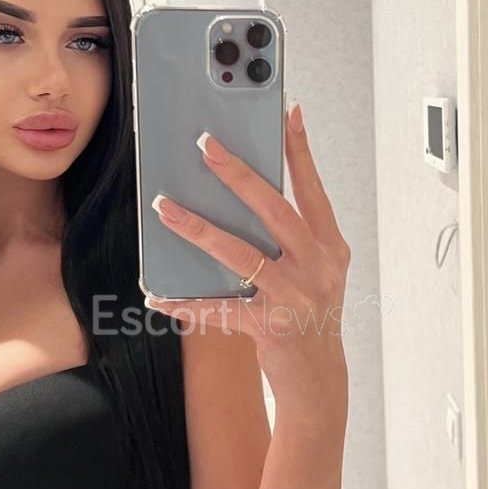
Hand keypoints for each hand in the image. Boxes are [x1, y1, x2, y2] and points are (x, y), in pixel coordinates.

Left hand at [146, 100, 350, 398]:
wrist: (319, 377)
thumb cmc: (308, 314)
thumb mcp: (315, 270)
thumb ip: (291, 236)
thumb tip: (243, 195)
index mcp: (330, 246)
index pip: (313, 189)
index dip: (300, 150)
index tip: (288, 111)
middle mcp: (318, 267)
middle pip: (275, 210)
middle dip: (239, 175)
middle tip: (207, 145)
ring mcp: (296, 297)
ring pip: (241, 253)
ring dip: (198, 229)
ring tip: (164, 207)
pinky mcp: (271, 328)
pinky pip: (220, 309)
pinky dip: (186, 303)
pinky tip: (157, 295)